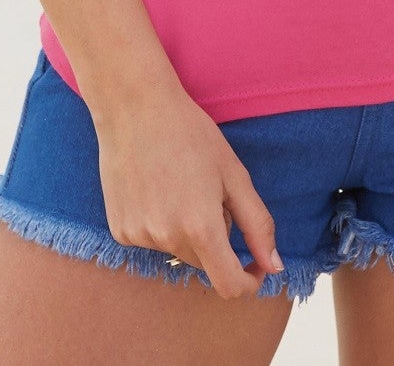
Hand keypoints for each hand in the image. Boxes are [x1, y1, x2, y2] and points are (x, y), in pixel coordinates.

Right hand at [90, 74, 282, 298]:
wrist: (135, 107)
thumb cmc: (190, 133)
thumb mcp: (233, 173)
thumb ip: (257, 224)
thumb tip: (274, 266)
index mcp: (200, 227)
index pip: (228, 286)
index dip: (248, 280)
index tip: (255, 264)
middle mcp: (167, 239)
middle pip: (204, 262)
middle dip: (216, 237)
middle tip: (210, 191)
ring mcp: (139, 236)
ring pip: (178, 250)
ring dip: (187, 230)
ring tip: (179, 184)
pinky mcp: (119, 230)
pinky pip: (151, 240)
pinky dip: (160, 224)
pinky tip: (155, 187)